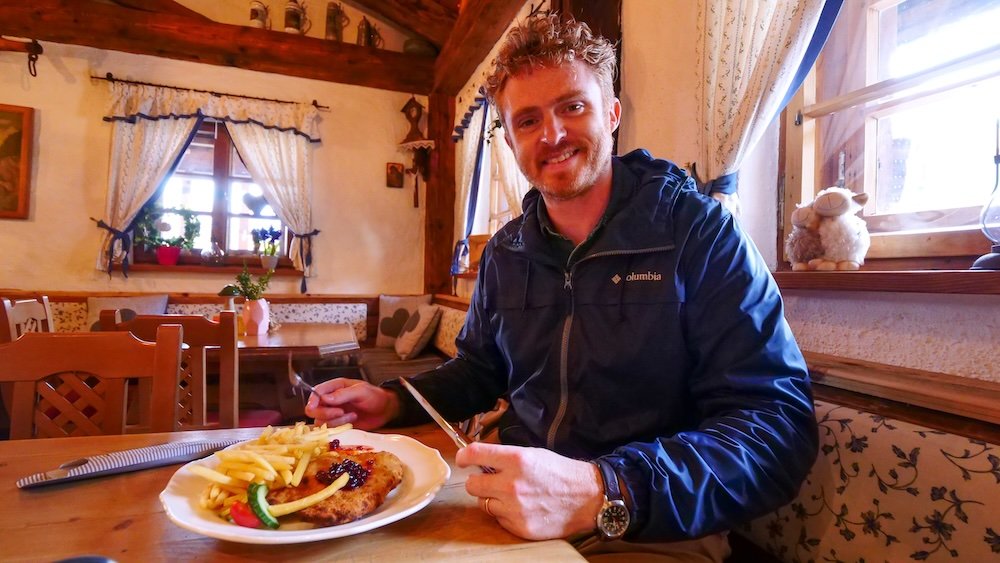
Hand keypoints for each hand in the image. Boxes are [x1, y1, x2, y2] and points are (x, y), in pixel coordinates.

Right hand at [304, 378, 399, 429]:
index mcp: (334, 387)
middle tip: (341, 412)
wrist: (385, 410)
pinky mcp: (338, 425)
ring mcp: (333, 414)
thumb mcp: (361, 391)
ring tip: (353, 416)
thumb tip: (325, 398)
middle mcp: (330, 401)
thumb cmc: (374, 396)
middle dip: (325, 413)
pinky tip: (352, 422)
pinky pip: (330, 430)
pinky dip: (339, 428)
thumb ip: (343, 394)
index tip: (316, 406)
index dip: (312, 400)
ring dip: (336, 421)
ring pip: (321, 422)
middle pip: (313, 410)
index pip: (316, 393)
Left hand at [456, 442, 603, 539]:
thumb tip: (480, 458)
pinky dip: (505, 514)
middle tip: (488, 480)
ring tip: (510, 495)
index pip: (475, 454)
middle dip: (477, 481)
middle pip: (472, 485)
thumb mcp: (532, 454)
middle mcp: (512, 484)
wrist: (586, 497)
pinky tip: (521, 508)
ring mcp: (515, 508)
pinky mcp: (519, 526)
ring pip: (483, 504)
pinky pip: (498, 519)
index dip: (464, 456)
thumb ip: (505, 457)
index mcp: (516, 460)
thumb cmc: (559, 472)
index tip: (462, 459)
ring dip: (492, 499)